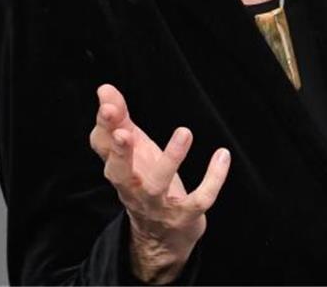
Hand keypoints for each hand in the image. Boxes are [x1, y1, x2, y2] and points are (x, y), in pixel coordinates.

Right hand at [89, 84, 230, 283]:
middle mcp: (133, 189)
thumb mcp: (132, 152)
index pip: (103, 147)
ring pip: (158, 185)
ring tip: (184, 132)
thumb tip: (105, 88)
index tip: (108, 103)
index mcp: (118, 169)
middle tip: (124, 132)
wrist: (161, 238)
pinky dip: (212, 180)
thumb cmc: (144, 183)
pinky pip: (199, 200)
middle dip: (120, 153)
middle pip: (118, 173)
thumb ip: (119, 121)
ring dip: (170, 159)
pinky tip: (222, 155)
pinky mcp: (184, 216)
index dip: (105, 126)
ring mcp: (158, 205)